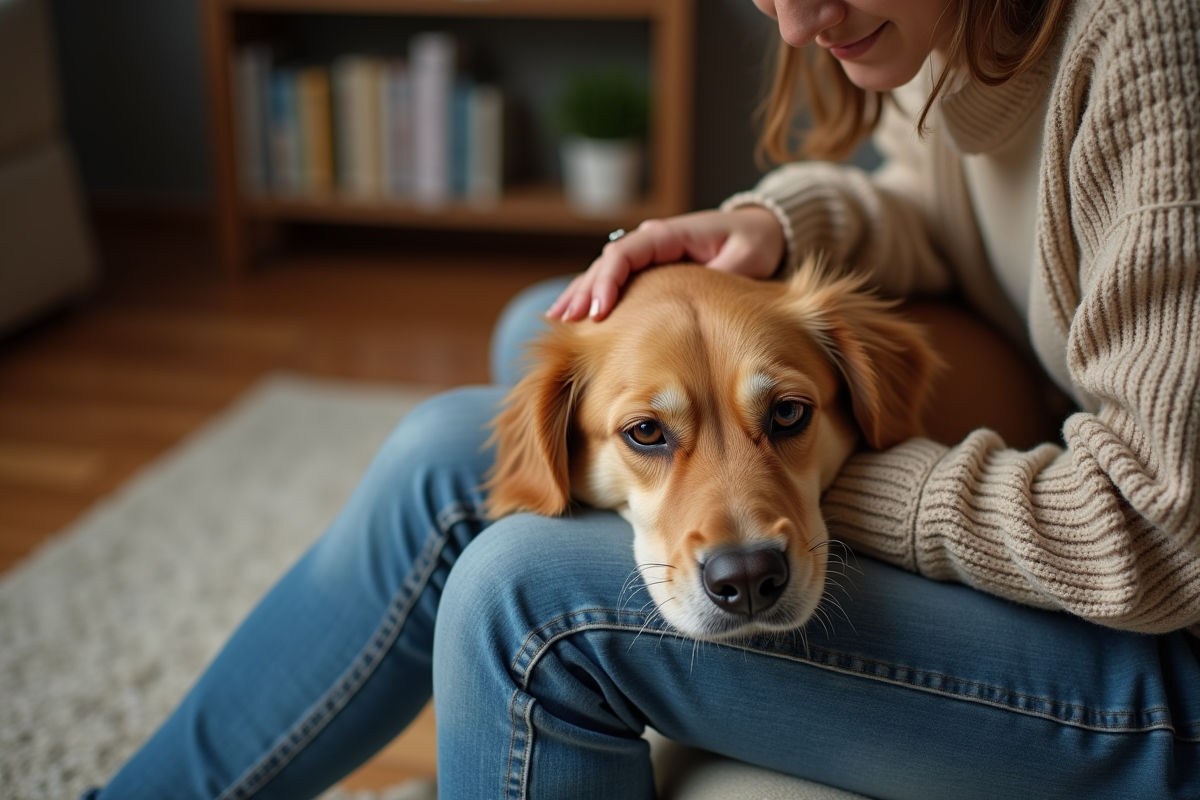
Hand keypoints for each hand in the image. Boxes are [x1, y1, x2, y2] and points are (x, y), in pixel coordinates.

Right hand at [546, 206, 785, 320]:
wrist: (760, 233)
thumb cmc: (753, 243)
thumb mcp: (745, 257)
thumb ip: (719, 274)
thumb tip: (695, 295)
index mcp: (669, 234)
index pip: (626, 253)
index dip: (608, 280)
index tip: (598, 311)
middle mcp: (651, 241)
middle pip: (605, 263)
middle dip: (585, 292)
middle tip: (567, 321)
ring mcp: (647, 255)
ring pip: (602, 272)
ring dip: (580, 294)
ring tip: (556, 319)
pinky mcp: (648, 271)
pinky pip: (613, 281)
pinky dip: (592, 297)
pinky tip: (572, 315)